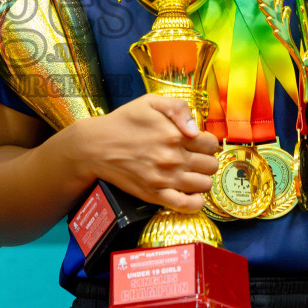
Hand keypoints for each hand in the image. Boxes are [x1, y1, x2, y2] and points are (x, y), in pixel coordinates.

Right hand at [69, 94, 218, 212]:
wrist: (96, 146)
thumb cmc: (123, 122)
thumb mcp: (150, 102)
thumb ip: (178, 108)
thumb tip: (196, 128)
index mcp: (175, 134)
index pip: (211, 144)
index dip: (207, 142)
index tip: (198, 143)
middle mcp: (173, 158)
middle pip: (211, 165)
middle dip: (205, 160)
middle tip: (193, 157)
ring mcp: (165, 179)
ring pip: (205, 185)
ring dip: (201, 178)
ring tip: (190, 173)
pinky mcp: (155, 195)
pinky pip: (188, 205)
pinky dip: (195, 201)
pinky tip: (190, 192)